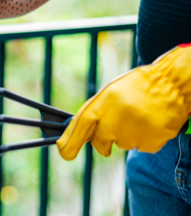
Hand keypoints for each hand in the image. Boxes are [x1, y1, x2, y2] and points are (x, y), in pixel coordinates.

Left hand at [57, 44, 190, 160]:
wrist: (172, 84)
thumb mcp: (110, 93)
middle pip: (100, 144)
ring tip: (139, 116)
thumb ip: (94, 113)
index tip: (63, 153)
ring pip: (121, 145)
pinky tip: (150, 122)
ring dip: (127, 135)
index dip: (69, 143)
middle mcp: (113, 121)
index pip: (79, 129)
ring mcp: (132, 134)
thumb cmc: (137, 87)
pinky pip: (141, 147)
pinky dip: (144, 138)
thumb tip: (77, 135)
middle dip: (104, 141)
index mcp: (101, 105)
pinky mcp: (150, 143)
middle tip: (117, 126)